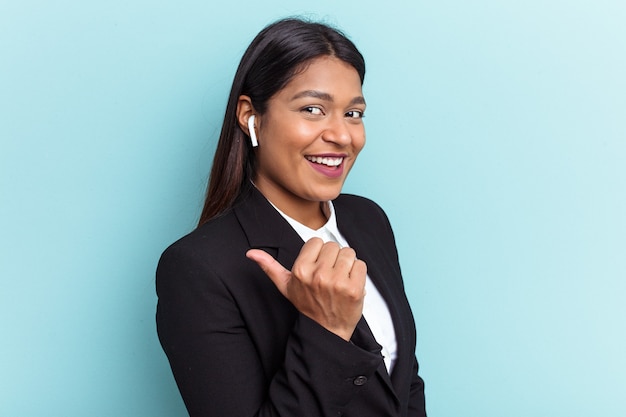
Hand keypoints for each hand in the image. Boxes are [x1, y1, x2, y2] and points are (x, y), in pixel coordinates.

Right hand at [246, 237, 366, 340]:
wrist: (326, 330)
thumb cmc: (307, 305)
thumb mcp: (285, 286)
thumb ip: (270, 266)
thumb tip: (251, 253)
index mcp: (300, 270)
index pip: (317, 241)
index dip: (318, 254)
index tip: (317, 267)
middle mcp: (318, 275)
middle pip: (333, 246)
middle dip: (333, 258)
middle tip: (329, 276)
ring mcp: (337, 282)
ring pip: (348, 253)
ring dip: (347, 264)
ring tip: (339, 279)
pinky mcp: (354, 288)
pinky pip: (361, 264)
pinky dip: (358, 273)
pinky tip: (349, 285)